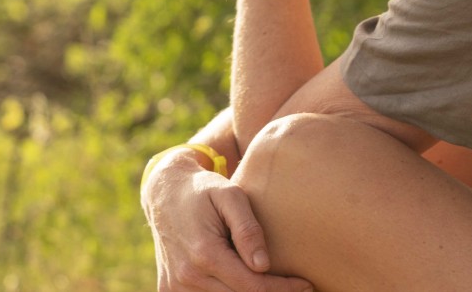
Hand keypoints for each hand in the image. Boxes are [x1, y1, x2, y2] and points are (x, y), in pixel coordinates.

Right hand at [143, 150, 313, 291]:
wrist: (164, 194)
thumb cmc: (204, 190)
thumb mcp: (230, 196)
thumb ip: (247, 228)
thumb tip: (263, 264)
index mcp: (205, 254)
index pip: (253, 286)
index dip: (283, 289)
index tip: (306, 284)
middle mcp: (188, 276)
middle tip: (297, 286)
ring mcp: (176, 287)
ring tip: (273, 283)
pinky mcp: (170, 290)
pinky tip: (244, 283)